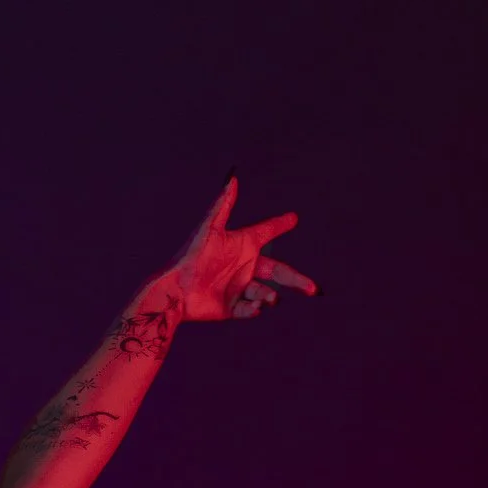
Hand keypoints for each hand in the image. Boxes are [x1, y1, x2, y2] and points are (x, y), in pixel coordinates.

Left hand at [166, 178, 317, 322]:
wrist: (175, 291)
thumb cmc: (191, 257)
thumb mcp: (210, 230)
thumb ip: (223, 206)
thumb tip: (233, 179)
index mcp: (242, 245)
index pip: (266, 232)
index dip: (279, 225)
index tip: (293, 218)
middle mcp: (244, 266)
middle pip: (278, 272)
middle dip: (296, 280)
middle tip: (312, 288)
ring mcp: (238, 288)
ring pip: (265, 292)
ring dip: (269, 296)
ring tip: (269, 299)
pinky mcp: (231, 308)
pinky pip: (249, 309)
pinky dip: (254, 309)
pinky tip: (255, 308)